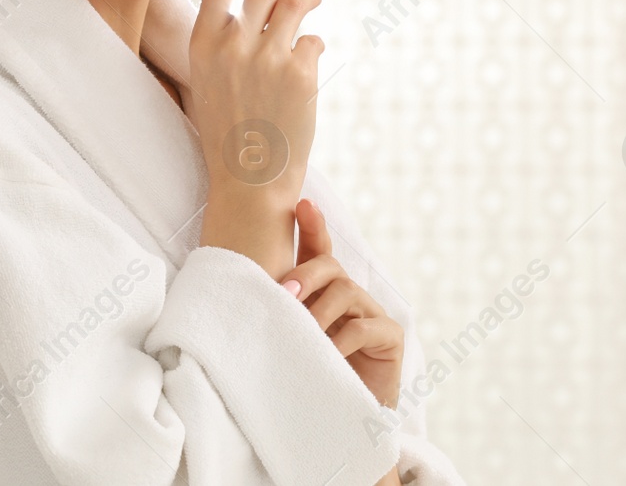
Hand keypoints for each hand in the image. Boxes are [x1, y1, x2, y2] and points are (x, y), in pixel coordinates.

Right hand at [188, 0, 323, 277]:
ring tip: (314, 0)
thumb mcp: (213, 78)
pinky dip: (314, 46)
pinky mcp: (301, 69)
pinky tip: (309, 63)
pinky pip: (314, 42)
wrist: (249, 179)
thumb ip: (230, 41)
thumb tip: (264, 5)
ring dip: (309, 0)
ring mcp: (268, 54)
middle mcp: (233, 42)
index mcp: (204, 42)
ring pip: (296, 7)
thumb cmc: (229, 131)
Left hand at [279, 198, 402, 408]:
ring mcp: (371, 313)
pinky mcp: (390, 336)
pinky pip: (364, 327)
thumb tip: (235, 289)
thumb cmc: (304, 376)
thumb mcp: (284, 337)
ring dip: (319, 311)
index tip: (302, 203)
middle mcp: (348, 296)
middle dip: (304, 274)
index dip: (311, 225)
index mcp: (322, 292)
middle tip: (284, 294)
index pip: (317, 250)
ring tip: (304, 332)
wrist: (334, 421)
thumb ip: (273, 311)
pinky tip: (328, 354)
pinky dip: (341, 340)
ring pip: (345, 291)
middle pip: (329, 265)